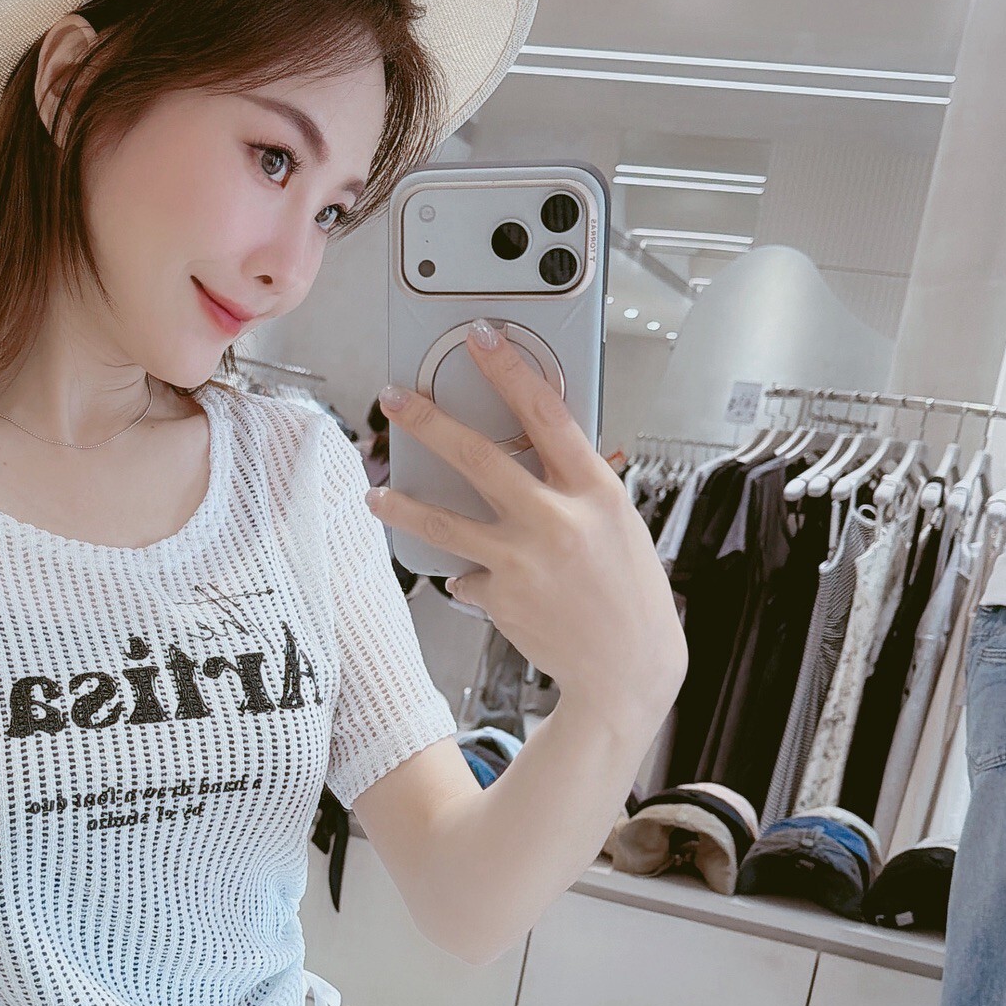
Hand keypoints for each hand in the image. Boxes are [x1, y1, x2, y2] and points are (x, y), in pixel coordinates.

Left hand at [370, 324, 687, 730]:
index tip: (479, 336)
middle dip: (429, 423)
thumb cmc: (628, 590)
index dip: (509, 369)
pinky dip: (471, 573)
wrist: (627, 668)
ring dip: (402, 506)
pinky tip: (488, 581)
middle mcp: (557, 522)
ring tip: (377, 495)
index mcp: (596, 491)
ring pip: (443, 523)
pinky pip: (466, 574)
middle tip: (395, 399)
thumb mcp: (617, 521)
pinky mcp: (500, 598)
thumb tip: (524, 451)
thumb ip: (572, 485)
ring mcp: (523, 562)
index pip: (547, 413)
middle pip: (478, 458)